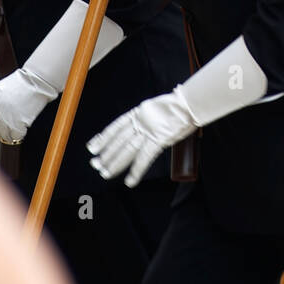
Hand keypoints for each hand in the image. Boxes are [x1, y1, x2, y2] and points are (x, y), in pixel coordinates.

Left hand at [0, 68, 57, 143]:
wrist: (35, 81)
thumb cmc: (20, 81)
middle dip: (0, 131)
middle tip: (7, 130)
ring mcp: (6, 121)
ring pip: (4, 135)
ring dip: (9, 135)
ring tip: (15, 132)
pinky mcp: (17, 126)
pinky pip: (16, 136)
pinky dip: (19, 135)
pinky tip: (23, 130)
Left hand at [88, 37, 272, 187]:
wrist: (192, 102)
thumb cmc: (180, 106)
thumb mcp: (159, 110)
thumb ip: (150, 119)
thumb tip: (144, 127)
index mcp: (139, 112)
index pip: (116, 126)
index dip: (104, 137)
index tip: (92, 146)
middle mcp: (141, 121)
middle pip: (119, 139)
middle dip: (106, 153)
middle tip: (95, 164)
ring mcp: (149, 130)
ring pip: (128, 148)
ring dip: (115, 162)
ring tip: (105, 173)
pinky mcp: (159, 138)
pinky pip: (145, 157)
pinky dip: (137, 170)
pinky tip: (130, 181)